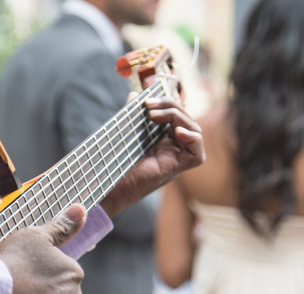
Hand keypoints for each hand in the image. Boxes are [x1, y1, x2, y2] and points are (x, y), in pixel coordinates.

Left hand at [100, 95, 204, 216]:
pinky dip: (192, 139)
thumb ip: (133, 114)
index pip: (177, 115)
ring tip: (155, 116)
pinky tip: (177, 132)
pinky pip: (197, 154)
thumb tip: (135, 95)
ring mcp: (176, 159)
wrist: (106, 187)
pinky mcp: (178, 169)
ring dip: (179, 118)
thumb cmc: (114, 163)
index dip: (167, 103)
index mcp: (162, 140)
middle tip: (149, 106)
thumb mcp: (126, 132)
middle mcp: (172, 149)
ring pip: (195, 132)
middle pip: (187, 120)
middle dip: (171, 106)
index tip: (146, 101)